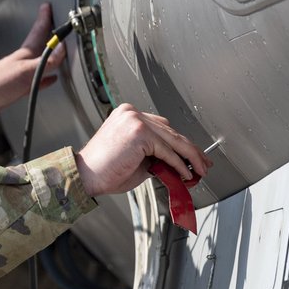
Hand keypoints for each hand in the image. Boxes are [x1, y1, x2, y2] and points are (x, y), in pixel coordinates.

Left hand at [0, 3, 65, 120]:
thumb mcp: (27, 70)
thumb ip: (47, 61)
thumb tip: (62, 49)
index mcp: (25, 53)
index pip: (38, 31)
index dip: (43, 18)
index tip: (46, 6)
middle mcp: (24, 61)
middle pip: (39, 44)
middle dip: (46, 34)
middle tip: (52, 24)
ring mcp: (21, 74)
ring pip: (39, 62)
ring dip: (48, 56)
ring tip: (56, 51)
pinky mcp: (19, 87)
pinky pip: (37, 80)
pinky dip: (46, 79)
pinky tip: (50, 80)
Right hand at [73, 104, 212, 196]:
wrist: (84, 176)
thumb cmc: (105, 170)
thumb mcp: (136, 159)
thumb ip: (155, 155)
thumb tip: (177, 163)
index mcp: (128, 114)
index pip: (162, 127)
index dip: (180, 143)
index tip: (193, 156)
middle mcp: (132, 112)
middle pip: (170, 131)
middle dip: (191, 150)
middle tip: (204, 164)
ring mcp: (135, 120)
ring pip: (173, 140)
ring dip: (191, 157)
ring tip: (200, 171)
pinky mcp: (140, 132)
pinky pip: (167, 150)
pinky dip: (179, 164)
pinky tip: (186, 173)